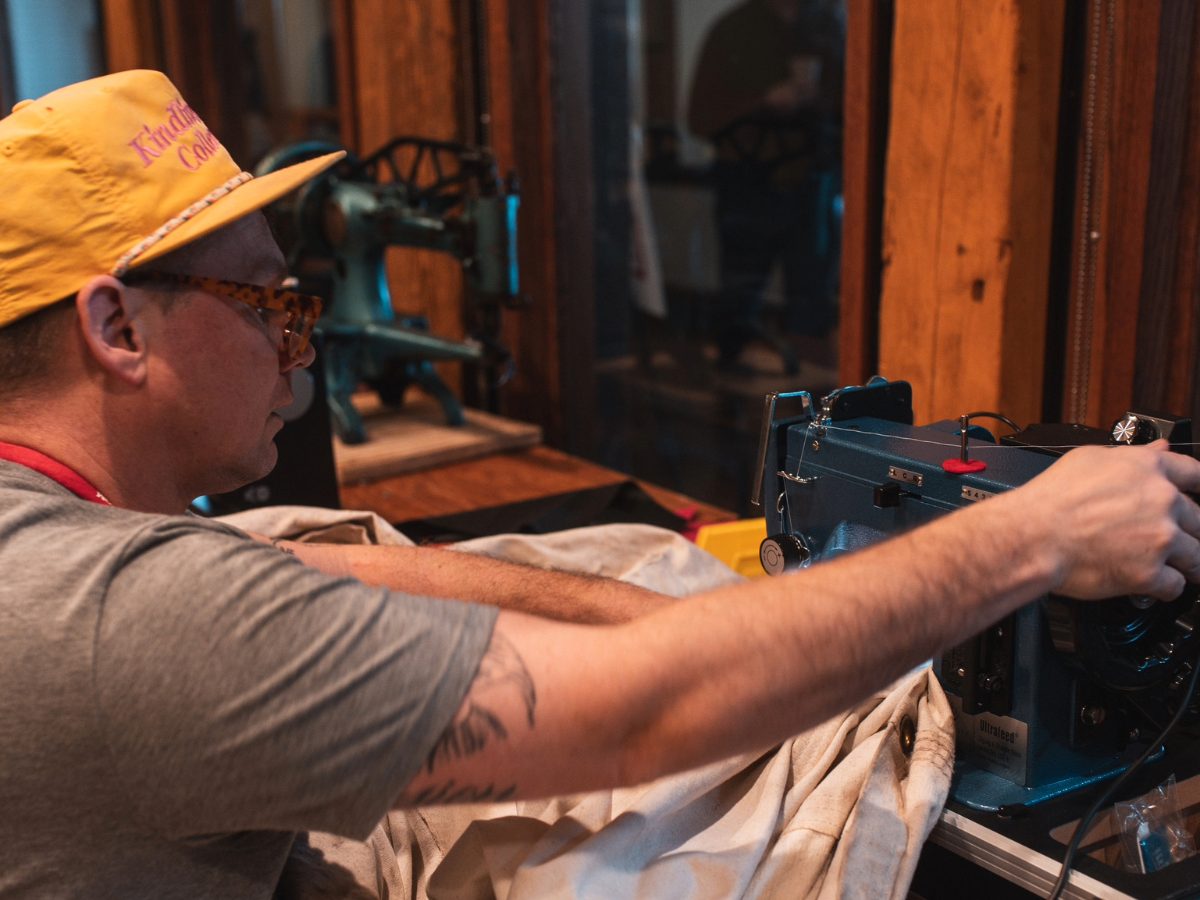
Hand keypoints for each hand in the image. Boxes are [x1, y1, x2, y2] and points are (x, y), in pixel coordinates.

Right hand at [1017, 441, 1199, 600]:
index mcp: (1148, 470)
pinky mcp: (1149, 574)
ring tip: (1172, 565)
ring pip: (1196, 556)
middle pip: (1199, 519)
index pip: (1194, 474)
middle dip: (1189, 530)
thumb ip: (1131, 456)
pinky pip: (1175, 585)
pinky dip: (1166, 587)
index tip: (1195, 496)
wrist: (1031, 536)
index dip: (1196, 487)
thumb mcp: (1088, 459)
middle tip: (1173, 538)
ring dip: (1186, 562)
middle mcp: (1161, 502)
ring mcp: (1159, 539)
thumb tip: (1157, 450)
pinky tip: (1153, 584)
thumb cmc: (1050, 500)